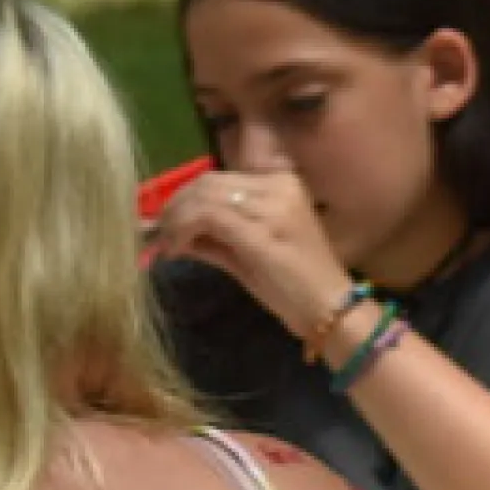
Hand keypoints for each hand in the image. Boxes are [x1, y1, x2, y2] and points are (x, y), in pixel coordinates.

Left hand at [150, 168, 356, 344]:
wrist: (329, 310)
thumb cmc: (294, 285)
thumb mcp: (249, 251)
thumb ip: (213, 235)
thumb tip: (168, 228)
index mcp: (282, 184)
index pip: (217, 178)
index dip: (184, 196)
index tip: (167, 221)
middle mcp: (279, 187)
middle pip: (206, 183)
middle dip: (174, 206)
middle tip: (160, 235)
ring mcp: (271, 207)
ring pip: (202, 197)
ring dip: (175, 220)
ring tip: (168, 246)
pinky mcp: (260, 231)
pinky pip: (206, 217)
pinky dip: (183, 231)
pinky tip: (176, 251)